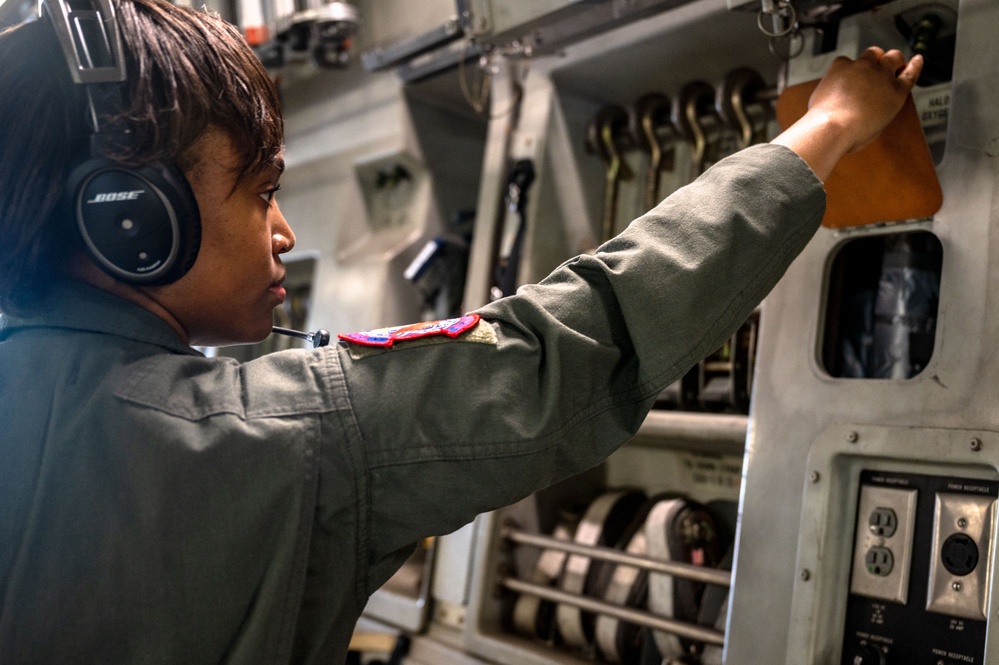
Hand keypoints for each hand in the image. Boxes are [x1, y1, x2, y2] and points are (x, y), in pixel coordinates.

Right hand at [772, 47, 923, 180]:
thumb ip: (829, 100)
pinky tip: (918, 62)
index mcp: (838, 68)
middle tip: (877, 69)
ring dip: (894, 60)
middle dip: (874, 60)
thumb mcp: (818, 106)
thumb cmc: (821, 125)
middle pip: (872, 54)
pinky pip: (910, 73)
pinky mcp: (895, 89)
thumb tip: (832, 110)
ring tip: (897, 65)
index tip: (852, 80)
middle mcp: (860, 66)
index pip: (848, 62)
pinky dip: (915, 66)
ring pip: (891, 58)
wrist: (832, 128)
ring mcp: (879, 75)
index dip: (852, 71)